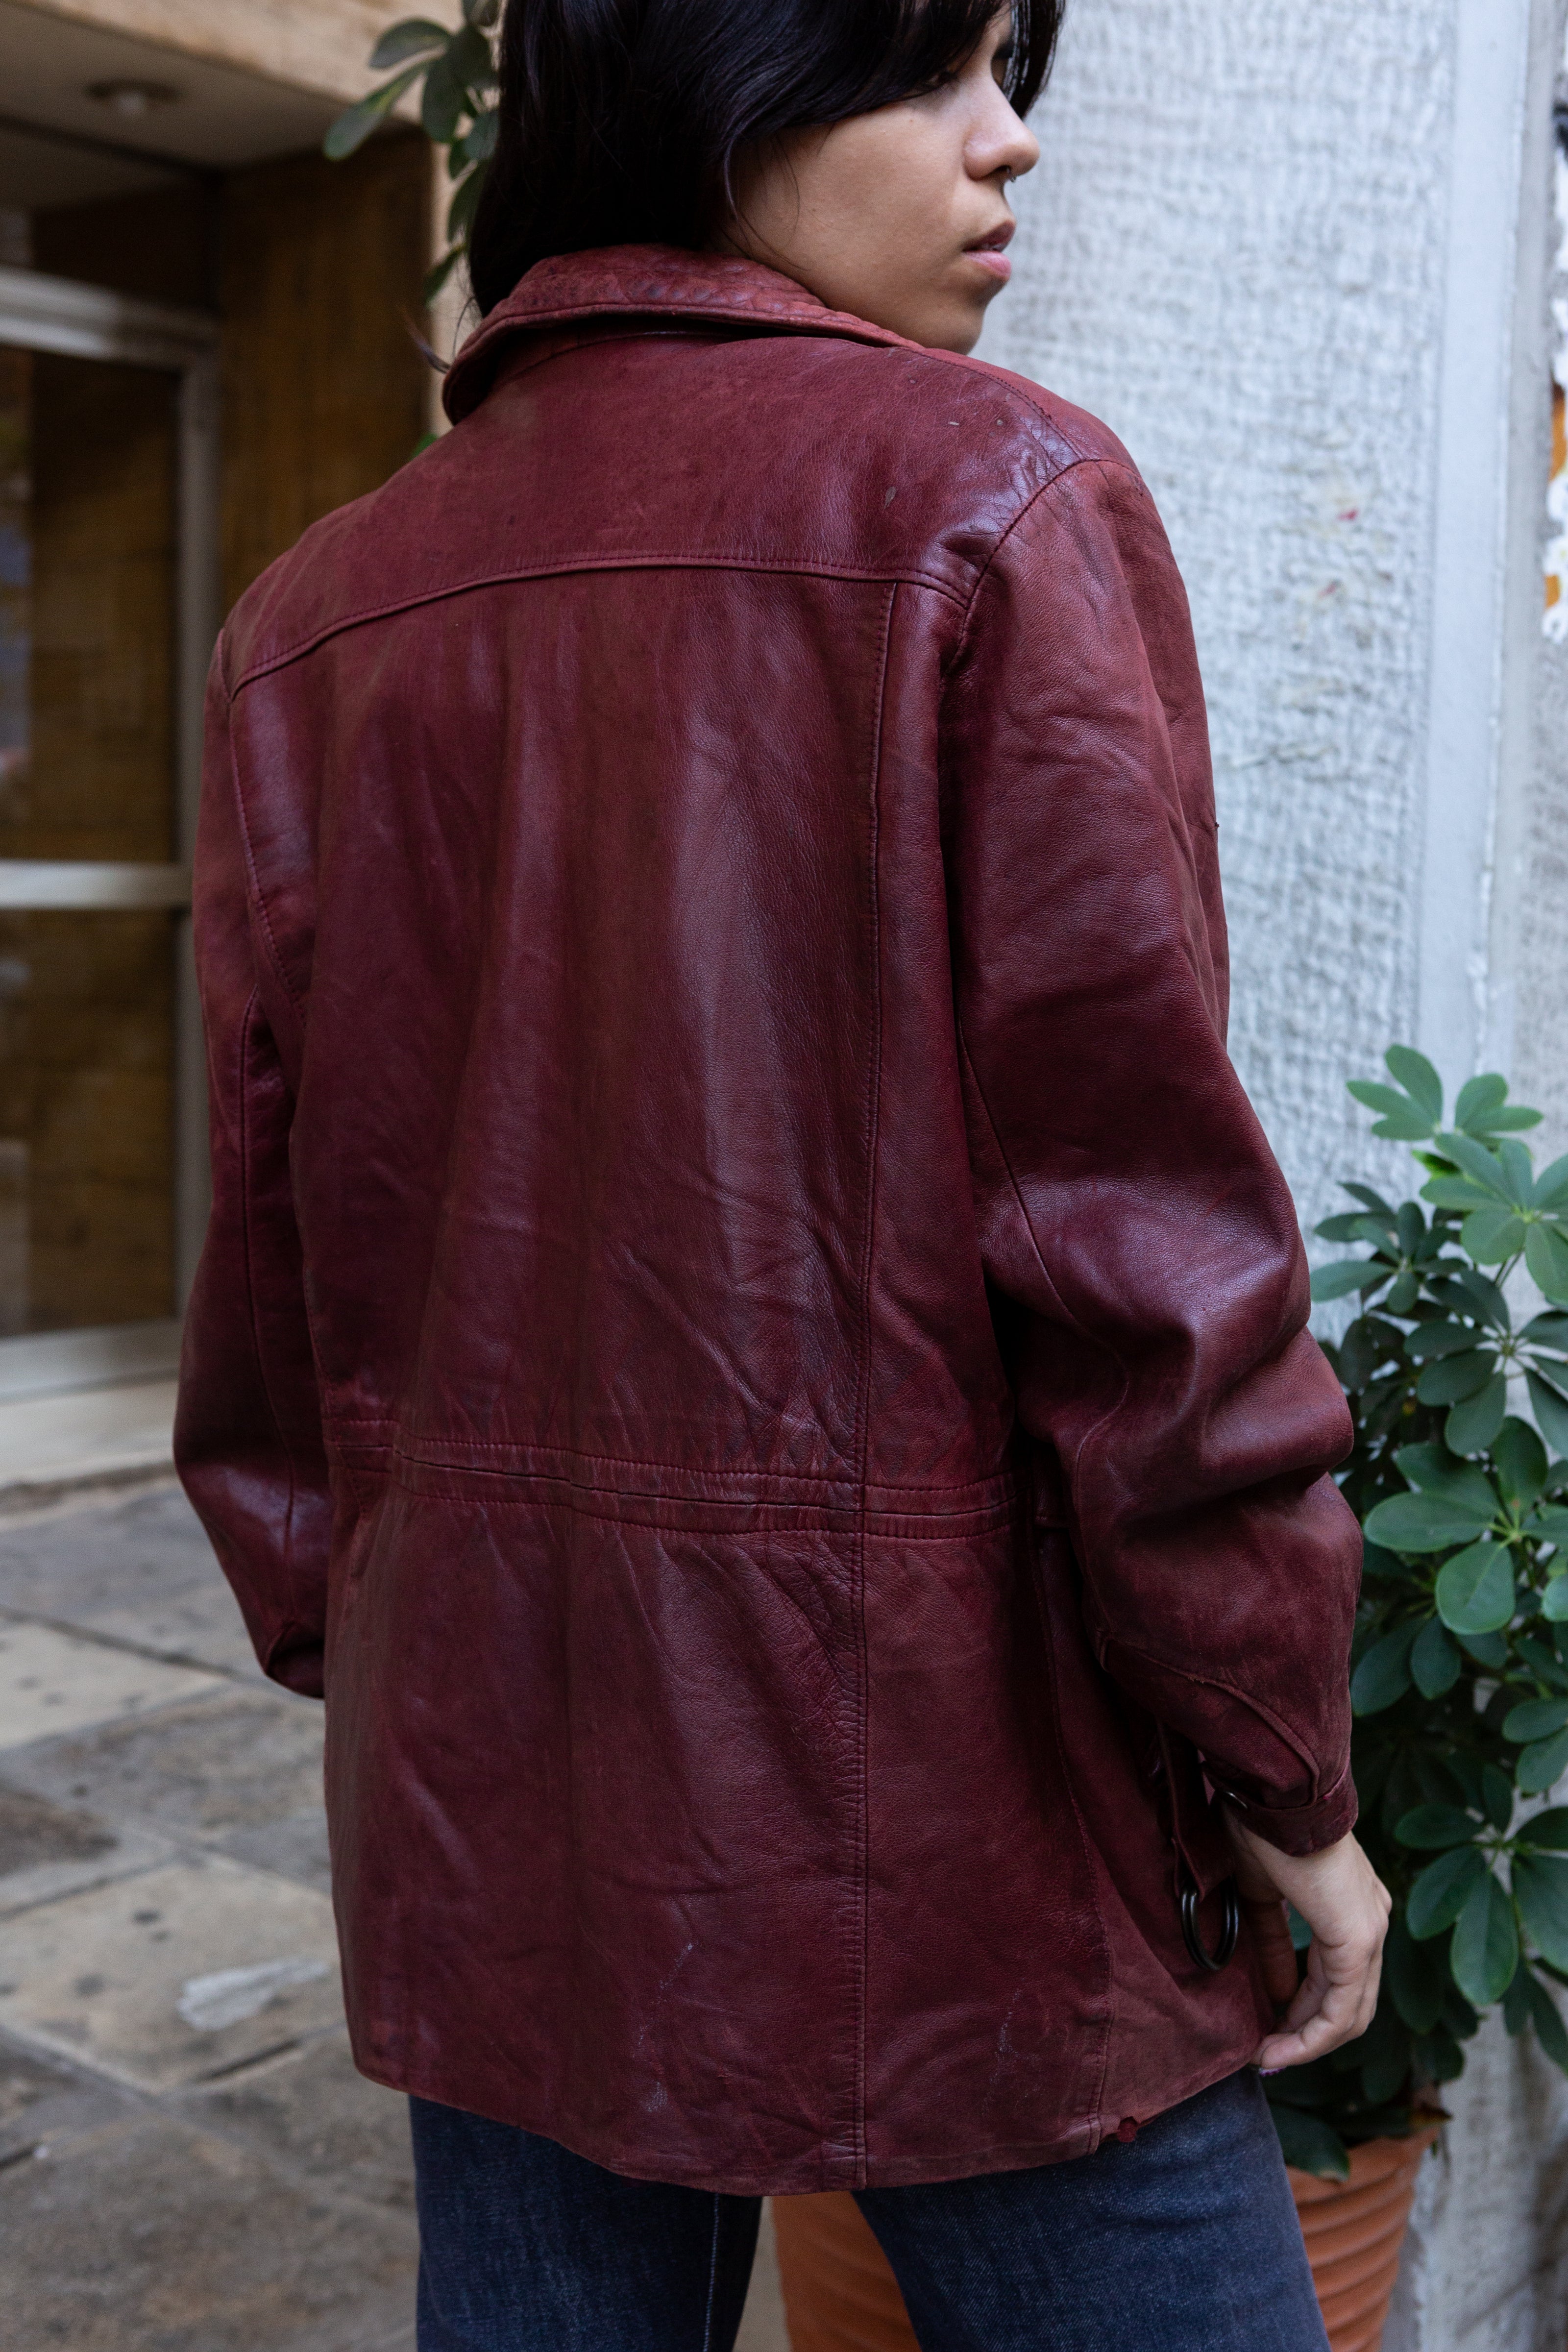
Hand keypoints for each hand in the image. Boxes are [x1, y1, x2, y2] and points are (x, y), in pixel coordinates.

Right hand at [1224, 1814, 1390, 2071]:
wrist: (1273, 1790)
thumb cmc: (1259, 1824)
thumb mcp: (1258, 1891)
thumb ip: (1270, 1940)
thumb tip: (1271, 1989)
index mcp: (1350, 1904)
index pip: (1336, 1976)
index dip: (1300, 2010)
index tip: (1264, 2030)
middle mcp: (1370, 1920)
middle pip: (1349, 2002)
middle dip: (1306, 2033)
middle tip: (1266, 2052)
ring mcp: (1370, 1930)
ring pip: (1350, 2012)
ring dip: (1306, 2041)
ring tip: (1266, 2056)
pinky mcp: (1358, 1939)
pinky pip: (1340, 2008)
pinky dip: (1309, 2036)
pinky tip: (1276, 2047)